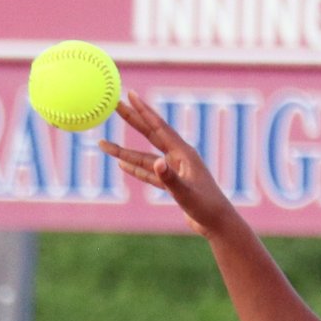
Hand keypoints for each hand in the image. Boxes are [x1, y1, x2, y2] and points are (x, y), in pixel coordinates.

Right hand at [99, 91, 233, 236]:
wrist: (218, 224)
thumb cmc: (207, 208)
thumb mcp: (186, 193)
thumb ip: (170, 178)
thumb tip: (156, 163)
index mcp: (184, 154)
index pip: (160, 128)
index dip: (144, 111)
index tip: (129, 95)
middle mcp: (179, 158)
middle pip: (150, 135)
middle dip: (132, 120)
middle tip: (114, 105)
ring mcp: (175, 171)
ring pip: (145, 158)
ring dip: (124, 152)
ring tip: (103, 144)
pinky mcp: (173, 184)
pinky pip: (149, 173)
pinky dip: (136, 168)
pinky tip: (122, 164)